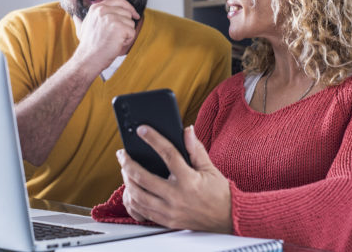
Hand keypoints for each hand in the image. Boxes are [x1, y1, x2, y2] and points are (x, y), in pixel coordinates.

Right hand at [73, 0, 139, 72]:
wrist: (88, 59)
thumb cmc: (88, 46)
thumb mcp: (83, 28)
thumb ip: (83, 20)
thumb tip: (75, 17)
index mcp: (96, 8)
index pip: (119, 1)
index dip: (129, 8)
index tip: (135, 15)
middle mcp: (103, 10)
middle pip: (127, 13)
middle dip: (125, 25)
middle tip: (114, 36)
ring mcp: (111, 18)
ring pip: (131, 23)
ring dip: (126, 34)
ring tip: (113, 40)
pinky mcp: (119, 27)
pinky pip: (132, 32)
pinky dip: (127, 40)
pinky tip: (116, 44)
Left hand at [116, 125, 232, 232]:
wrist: (229, 219)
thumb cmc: (219, 193)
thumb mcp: (210, 168)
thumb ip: (196, 149)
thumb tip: (187, 130)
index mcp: (189, 180)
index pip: (168, 154)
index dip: (153, 139)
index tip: (142, 130)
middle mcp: (177, 196)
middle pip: (143, 177)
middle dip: (128, 163)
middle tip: (122, 154)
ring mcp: (170, 211)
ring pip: (138, 196)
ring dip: (127, 181)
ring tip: (125, 171)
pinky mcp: (166, 221)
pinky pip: (142, 211)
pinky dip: (132, 199)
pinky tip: (131, 189)